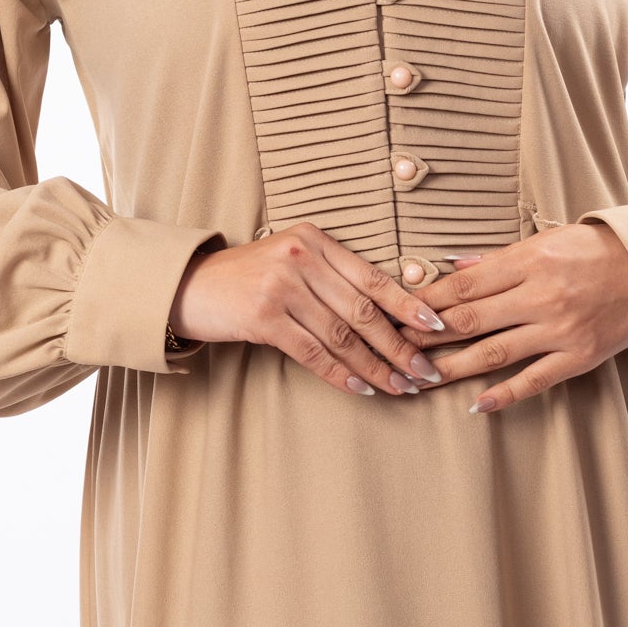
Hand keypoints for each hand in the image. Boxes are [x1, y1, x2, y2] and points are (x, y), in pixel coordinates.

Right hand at [168, 223, 450, 398]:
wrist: (189, 286)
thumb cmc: (247, 278)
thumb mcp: (291, 261)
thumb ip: (332, 277)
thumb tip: (389, 312)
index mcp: (315, 240)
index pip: (373, 276)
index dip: (409, 305)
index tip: (438, 327)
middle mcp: (301, 258)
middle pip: (364, 309)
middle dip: (399, 344)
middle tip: (425, 371)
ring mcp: (281, 286)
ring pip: (342, 334)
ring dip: (375, 365)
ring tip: (400, 386)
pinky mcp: (262, 316)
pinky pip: (312, 350)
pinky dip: (339, 372)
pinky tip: (361, 387)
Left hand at [392, 221, 627, 414]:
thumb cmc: (596, 250)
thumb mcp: (546, 240)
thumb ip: (498, 258)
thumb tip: (454, 268)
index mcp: (528, 261)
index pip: (464, 286)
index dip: (427, 302)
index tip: (400, 312)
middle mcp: (540, 296)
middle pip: (470, 321)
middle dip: (427, 336)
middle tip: (397, 348)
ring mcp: (559, 329)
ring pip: (493, 354)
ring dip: (451, 368)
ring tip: (420, 378)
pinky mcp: (578, 356)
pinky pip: (534, 380)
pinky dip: (503, 394)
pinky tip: (476, 404)